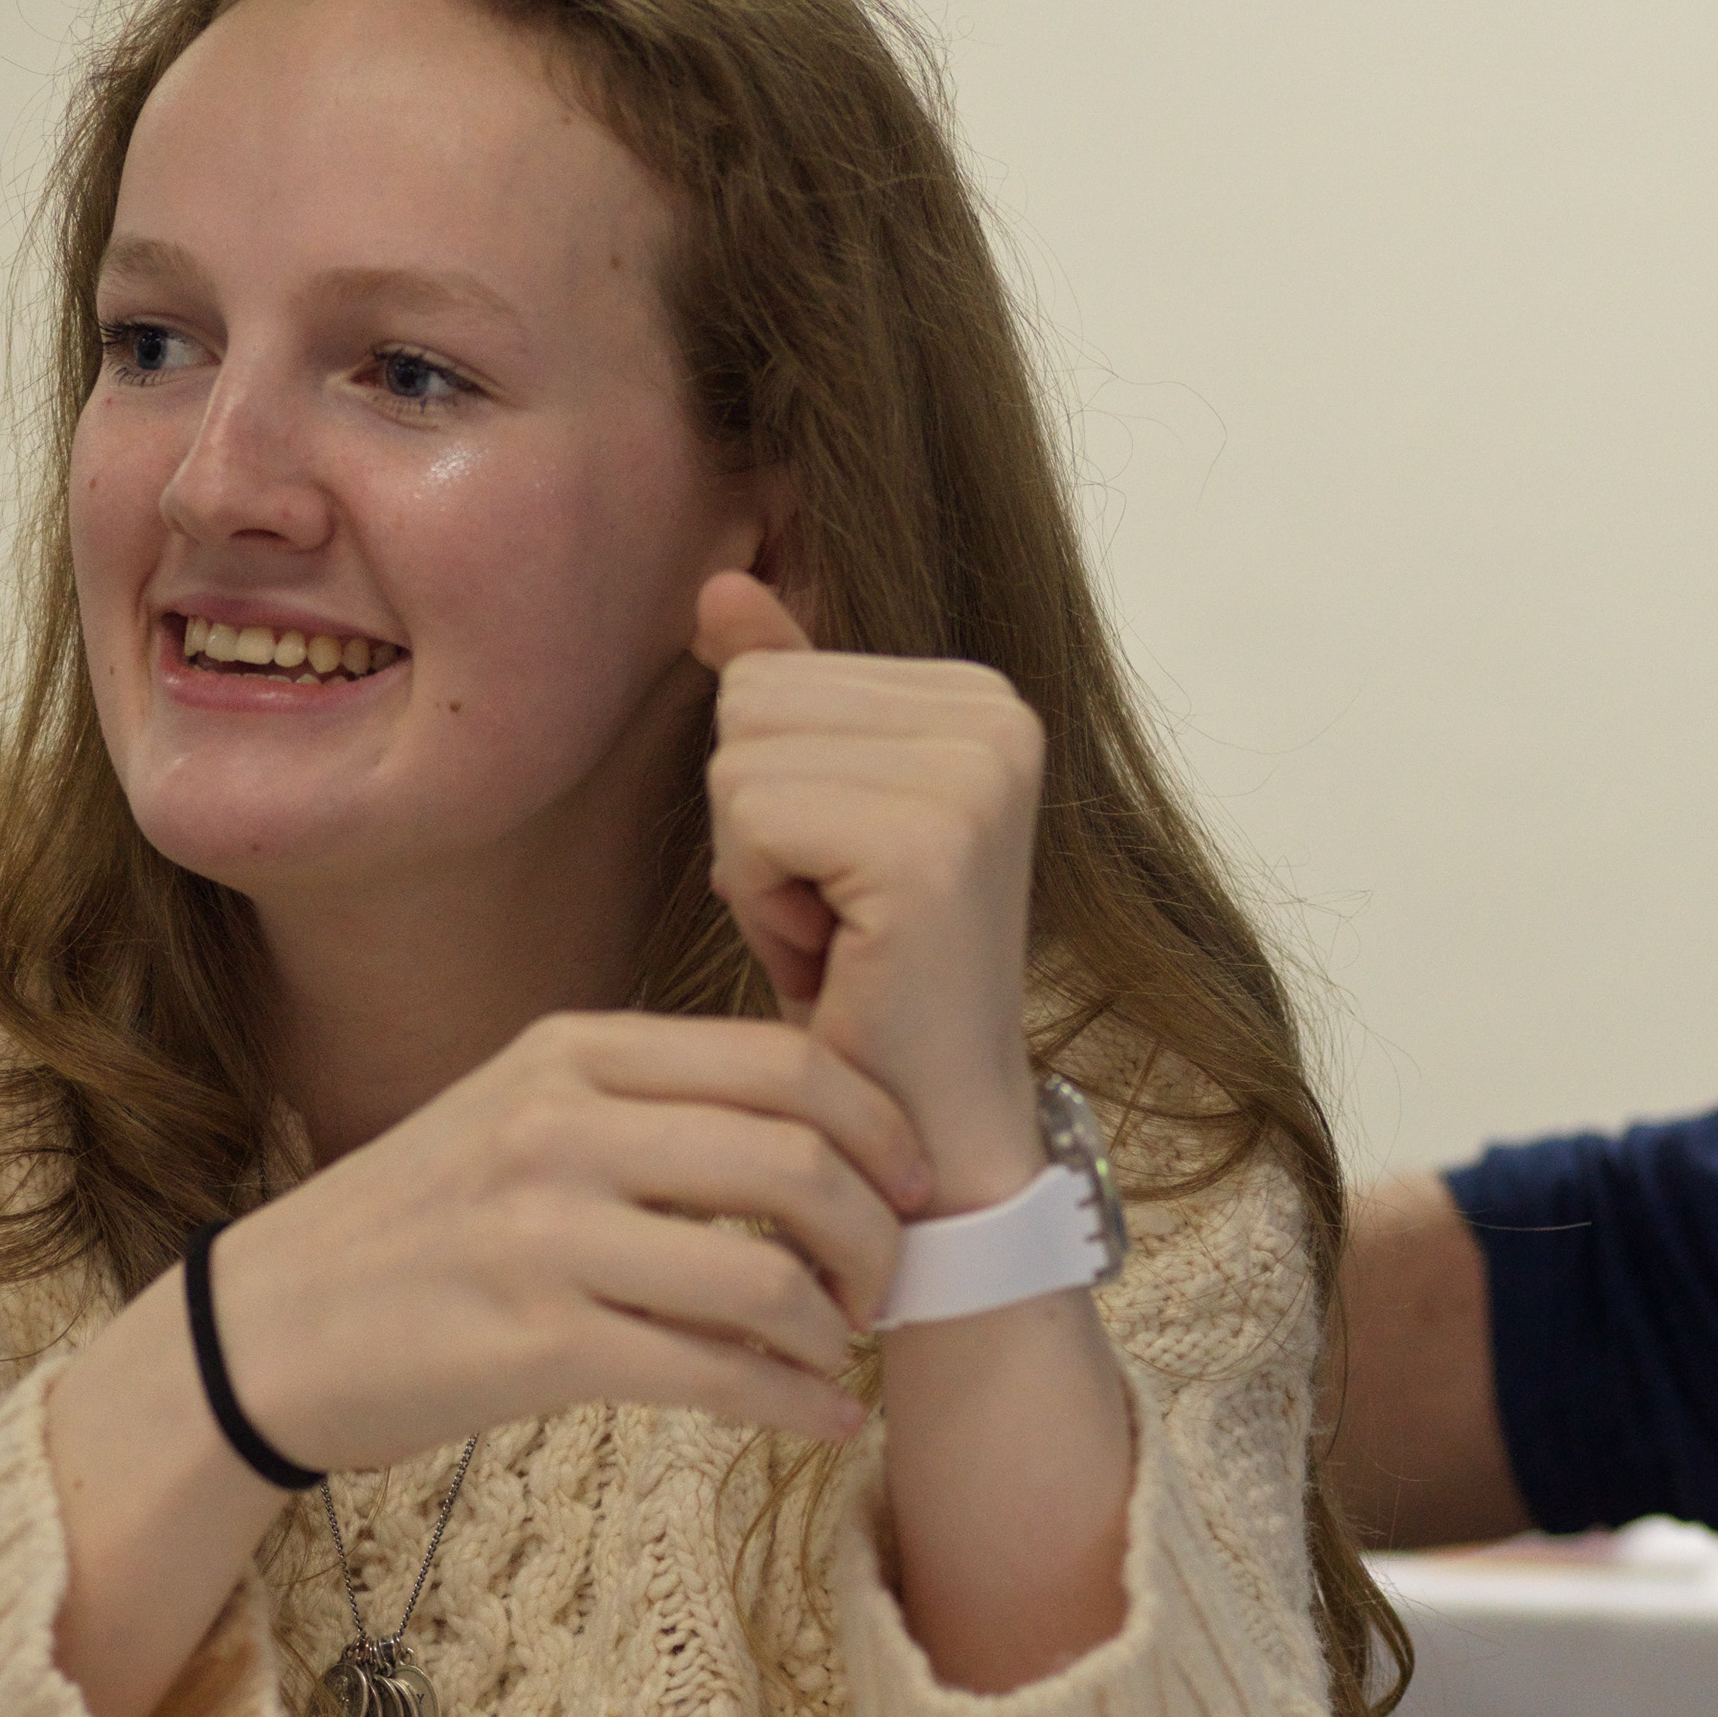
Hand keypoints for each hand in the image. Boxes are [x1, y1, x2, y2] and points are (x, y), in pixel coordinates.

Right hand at [203, 1012, 928, 1472]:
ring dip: (835, 1326)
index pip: (782, 1061)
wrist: (265, 1331)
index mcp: (568, 1054)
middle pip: (796, 1157)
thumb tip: (806, 1134)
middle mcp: (559, 1127)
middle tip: (884, 1284)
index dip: (880, 1125)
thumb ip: (638, 1106)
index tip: (911, 1184)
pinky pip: (714, 1372)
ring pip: (766, 1271)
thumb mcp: (511, 1115)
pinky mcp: (533, 1344)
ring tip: (837, 1352)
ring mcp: (544, 1235)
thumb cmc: (408, 1231)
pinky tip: (821, 1421)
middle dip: (878, 1234)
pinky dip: (794, 1403)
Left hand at [692, 572, 1046, 1210]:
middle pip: (750, 702)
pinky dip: (762, 900)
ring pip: (740, 756)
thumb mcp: (807, 814)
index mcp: (978, 694)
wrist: (923, 1131)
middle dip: (755, 823)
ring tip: (837, 933)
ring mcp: (975, 773)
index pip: (768, 672)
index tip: (840, 878)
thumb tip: (720, 585)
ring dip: (756, 865)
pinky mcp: (933, 839)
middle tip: (835, 915)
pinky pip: (749, 812)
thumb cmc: (860, 979)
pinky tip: (834, 954)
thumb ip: (778, 689)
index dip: (770, 790)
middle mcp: (997, 713)